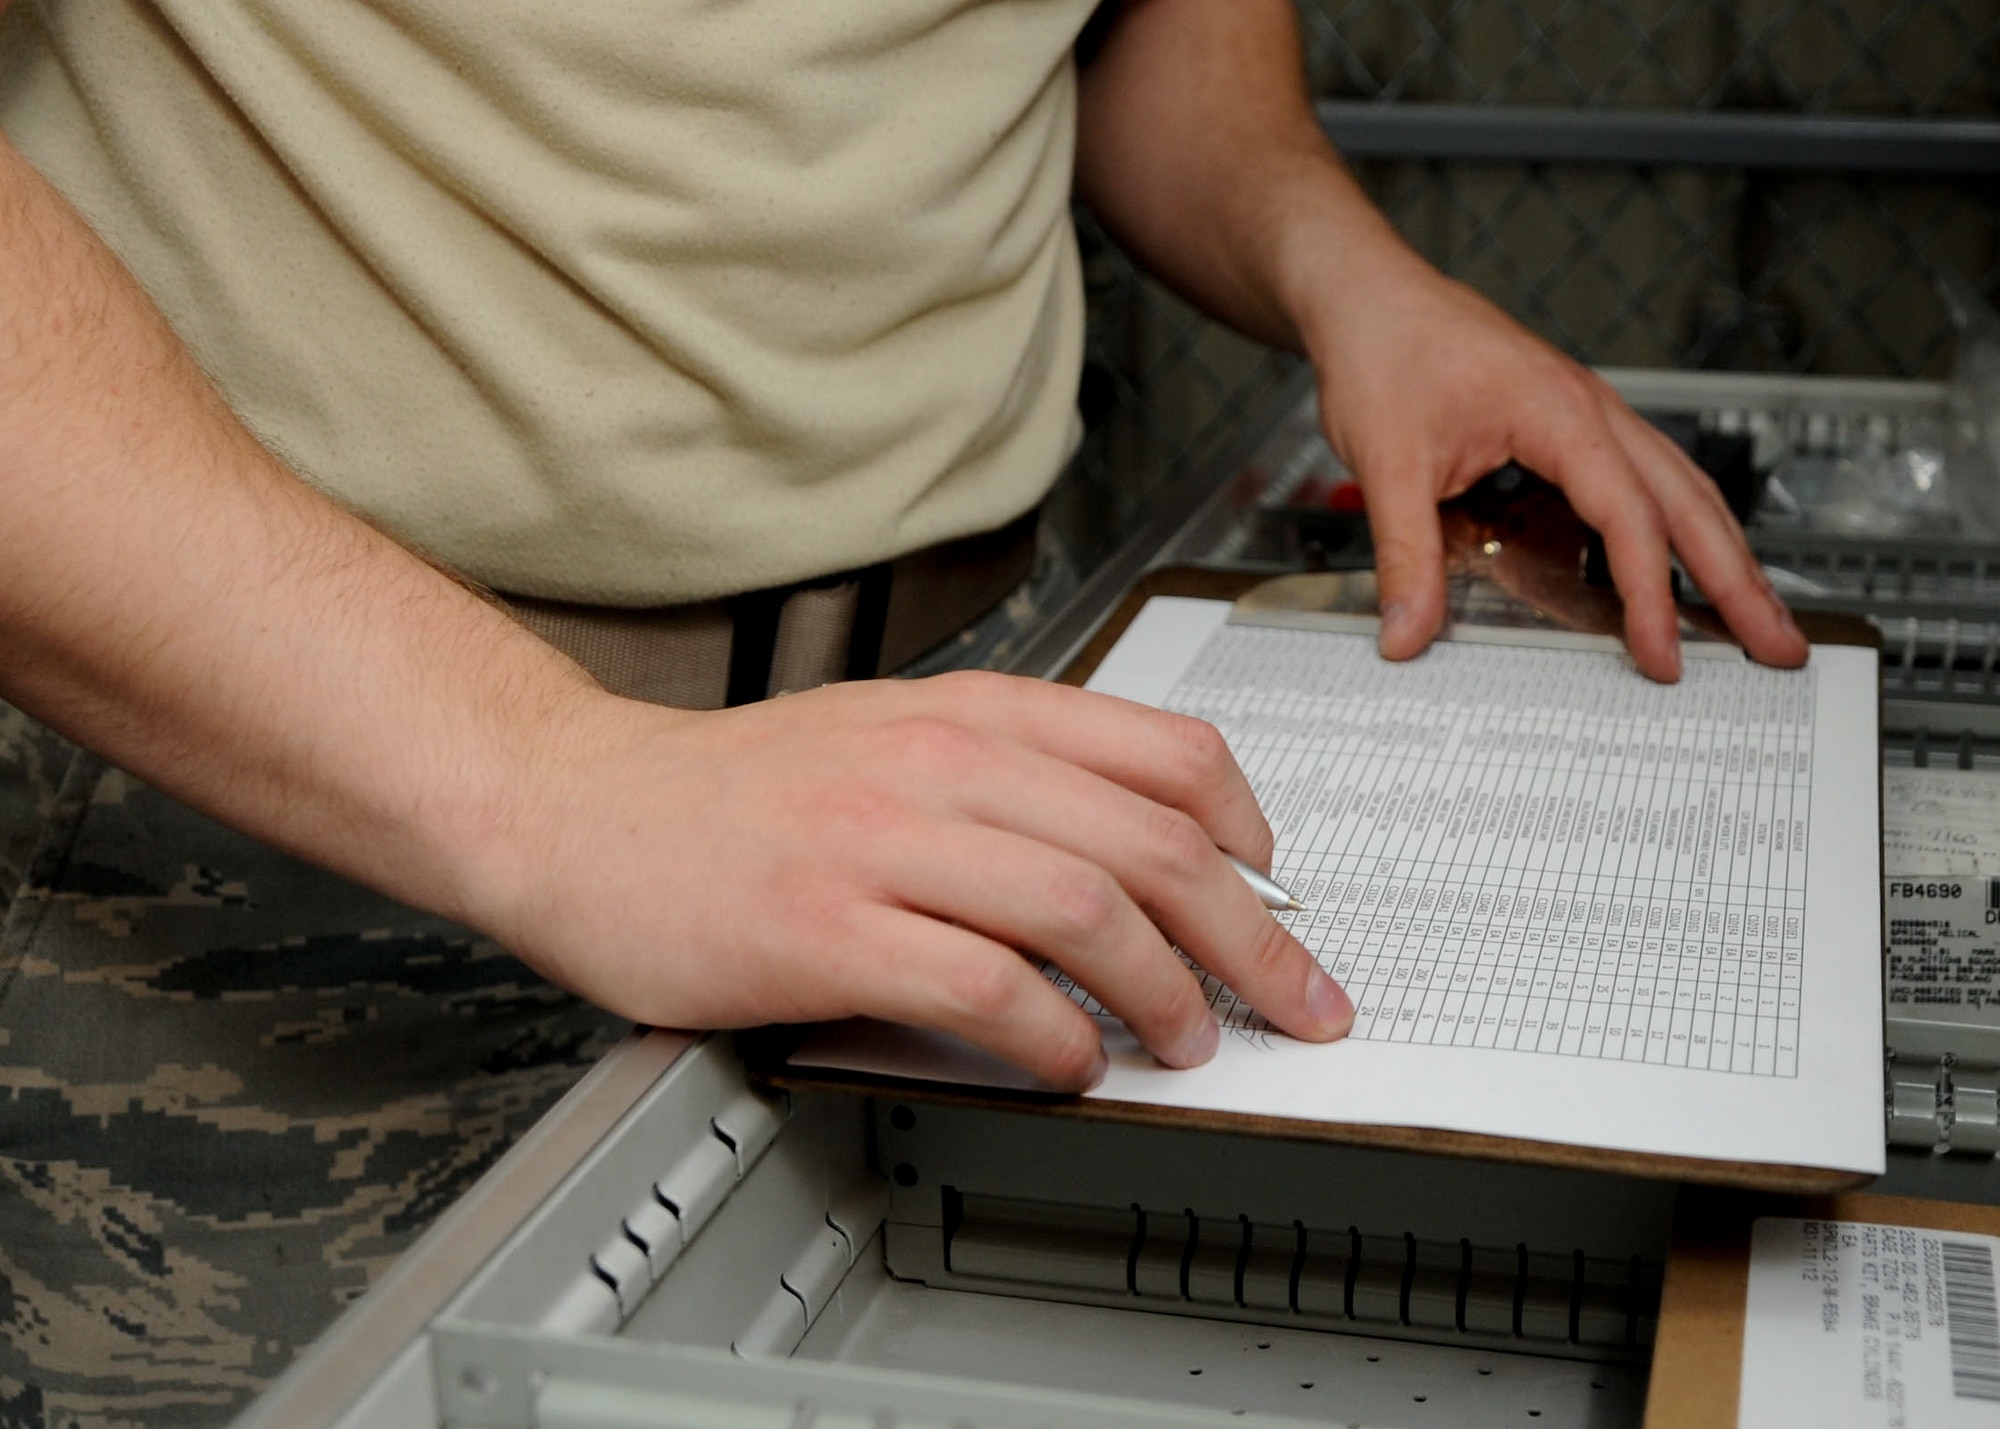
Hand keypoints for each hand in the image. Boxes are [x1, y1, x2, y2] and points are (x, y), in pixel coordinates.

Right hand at [486, 671, 1354, 1089]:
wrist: (581, 810)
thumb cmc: (737, 792)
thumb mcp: (890, 735)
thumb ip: (1008, 776)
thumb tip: (1135, 850)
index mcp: (968, 710)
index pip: (1164, 750)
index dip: (1248, 828)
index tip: (1276, 889)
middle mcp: (937, 761)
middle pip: (1152, 843)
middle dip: (1251, 938)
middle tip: (1292, 1002)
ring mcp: (879, 840)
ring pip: (1083, 909)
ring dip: (1164, 993)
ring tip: (1186, 1042)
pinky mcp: (823, 927)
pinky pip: (980, 985)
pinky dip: (1050, 1036)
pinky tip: (1068, 1062)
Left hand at [1293, 237, 1807, 680]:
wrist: (1369, 294)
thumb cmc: (1384, 354)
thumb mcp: (1386, 463)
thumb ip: (1404, 555)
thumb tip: (1409, 633)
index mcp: (1560, 414)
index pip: (1628, 519)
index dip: (1650, 595)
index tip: (1661, 656)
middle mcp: (1592, 410)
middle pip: (1690, 503)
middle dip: (1740, 580)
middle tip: (1780, 645)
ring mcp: (1588, 414)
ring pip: (1681, 489)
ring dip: (1723, 555)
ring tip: (1757, 615)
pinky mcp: (1570, 424)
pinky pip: (1644, 480)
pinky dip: (1676, 527)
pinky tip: (1682, 567)